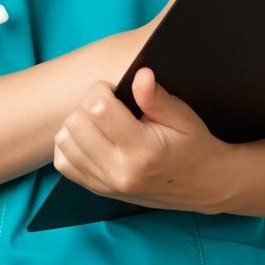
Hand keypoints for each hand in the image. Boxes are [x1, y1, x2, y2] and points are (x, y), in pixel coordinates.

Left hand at [53, 58, 225, 214]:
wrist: (202, 185)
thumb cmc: (192, 145)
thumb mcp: (183, 117)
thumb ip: (157, 98)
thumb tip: (140, 74)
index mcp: (142, 151)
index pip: (98, 109)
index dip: (103, 90)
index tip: (117, 91)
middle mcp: (119, 171)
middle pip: (75, 122)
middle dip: (89, 103)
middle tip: (111, 104)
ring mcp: (105, 184)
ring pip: (64, 140)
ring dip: (78, 122)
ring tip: (103, 121)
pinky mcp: (97, 189)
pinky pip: (63, 161)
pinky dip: (72, 144)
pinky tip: (94, 137)